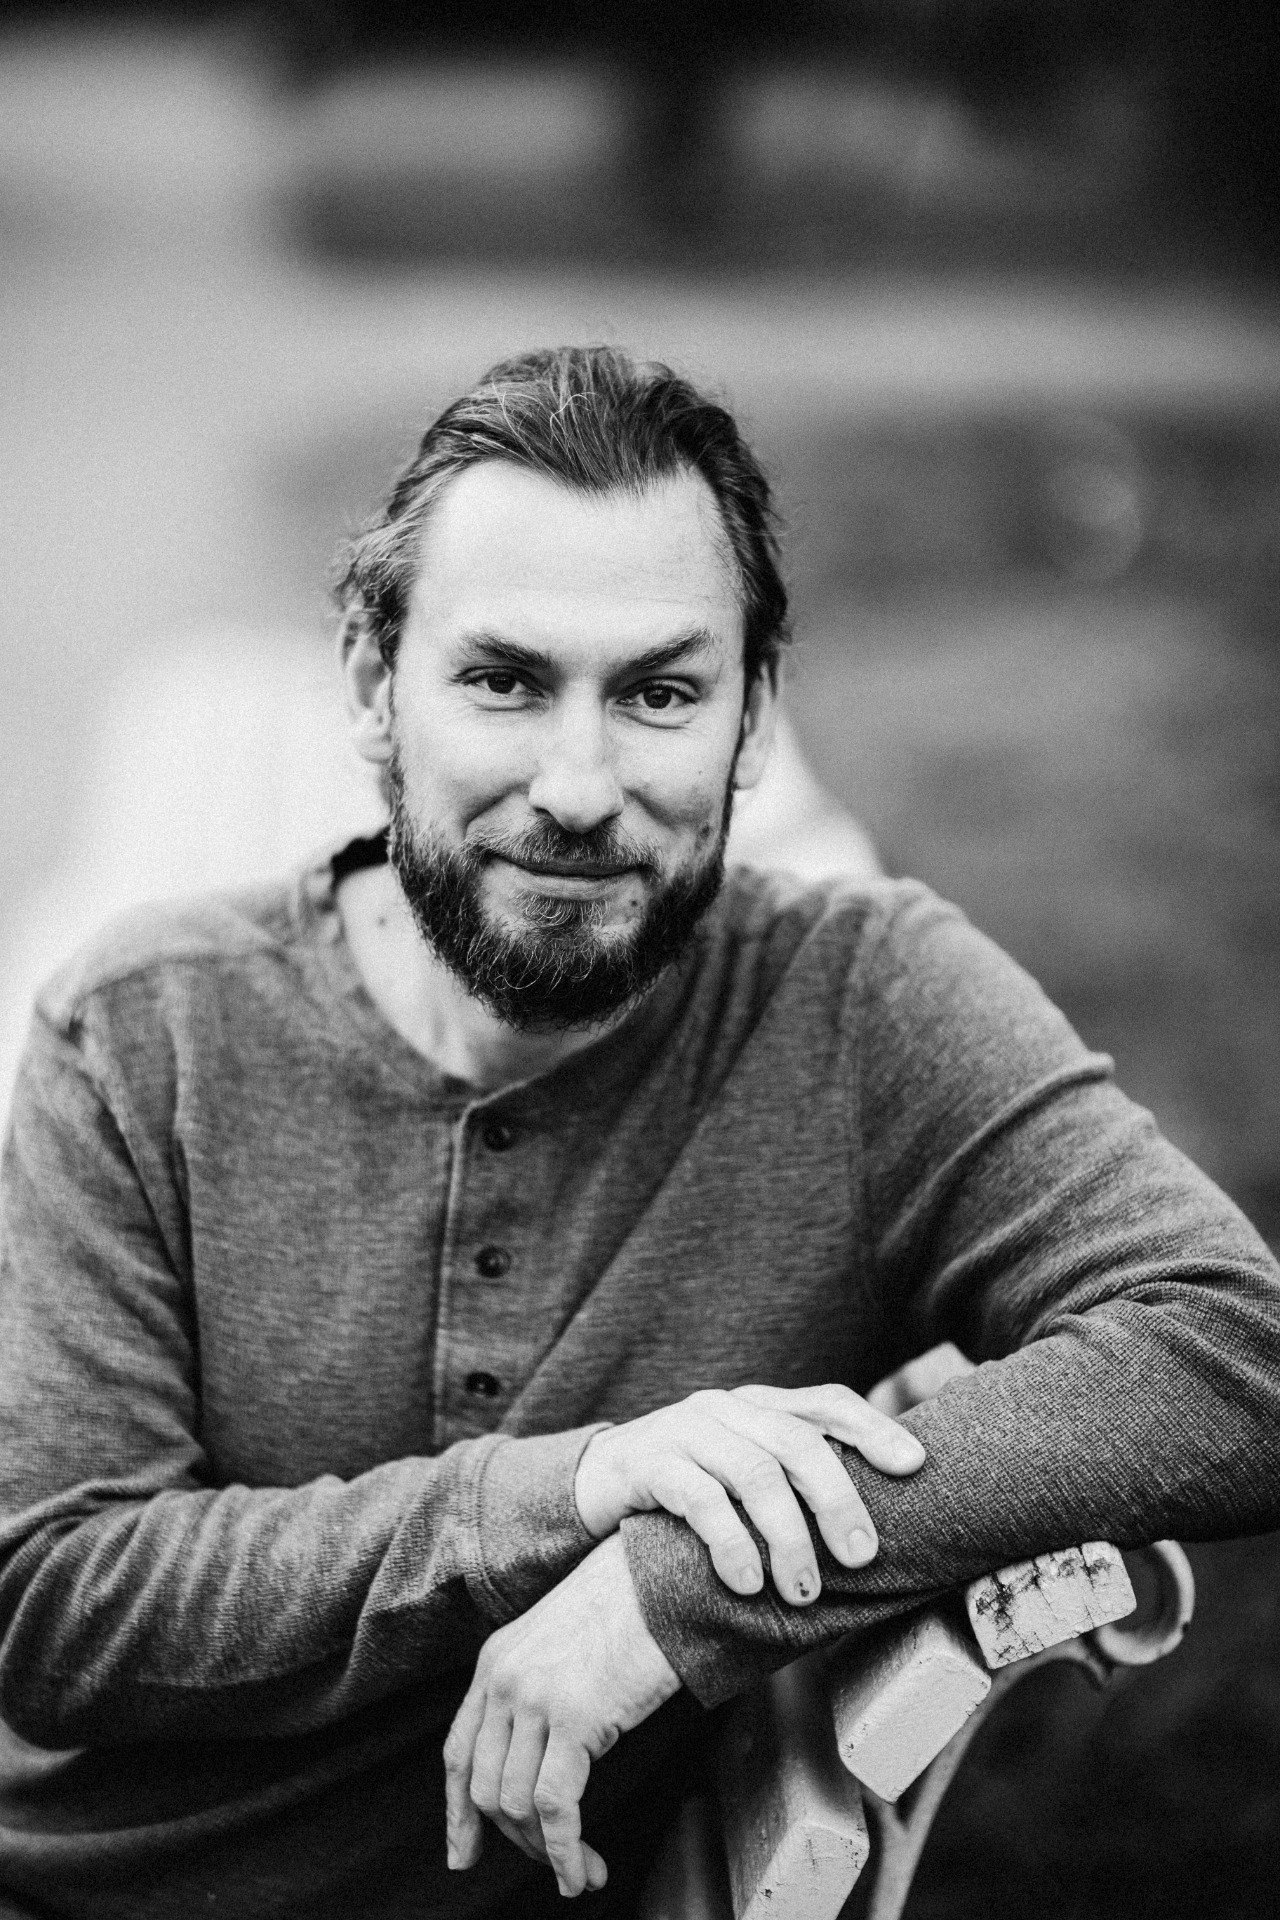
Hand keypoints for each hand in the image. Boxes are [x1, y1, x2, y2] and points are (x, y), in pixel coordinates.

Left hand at [444, 1534, 679, 1897]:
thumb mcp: (559, 1643)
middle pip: (487, 1788)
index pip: (460, 1750)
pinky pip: (556, 1807)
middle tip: (552, 1864)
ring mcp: (535, 1698)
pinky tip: (583, 1870)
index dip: (458, 1811)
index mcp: (495, 1662)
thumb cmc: (625, 1607)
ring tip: (581, 1871)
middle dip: (517, 1841)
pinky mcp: (574, 1718)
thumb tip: (538, 1758)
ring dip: (547, 1853)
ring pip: (517, 1805)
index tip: (462, 1854)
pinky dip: (566, 1851)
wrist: (661, 1575)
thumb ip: (535, 1688)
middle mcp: (504, 1680)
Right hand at [575, 1382, 924, 1605]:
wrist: (595, 1483)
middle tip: (860, 1557)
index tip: (915, 1466)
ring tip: (803, 1590)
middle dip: (837, 1500)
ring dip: (787, 1536)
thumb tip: (869, 1534)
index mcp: (758, 1407)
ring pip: (754, 1472)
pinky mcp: (648, 1461)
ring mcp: (686, 1429)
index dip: (873, 1429)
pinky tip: (747, 1583)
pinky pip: (700, 1498)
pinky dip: (731, 1543)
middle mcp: (726, 1408)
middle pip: (798, 1441)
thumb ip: (789, 1482)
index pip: (826, 1402)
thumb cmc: (686, 1489)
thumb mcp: (739, 1475)